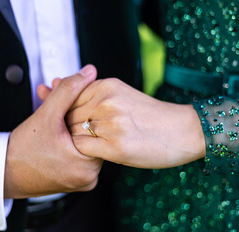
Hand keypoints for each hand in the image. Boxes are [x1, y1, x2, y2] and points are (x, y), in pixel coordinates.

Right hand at [4, 65, 102, 198]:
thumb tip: (89, 71)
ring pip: (82, 142)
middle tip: (55, 100)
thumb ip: (69, 90)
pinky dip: (68, 140)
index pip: (97, 126)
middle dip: (73, 113)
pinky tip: (55, 128)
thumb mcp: (46, 115)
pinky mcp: (74, 181)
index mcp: (87, 165)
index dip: (83, 106)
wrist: (3, 174)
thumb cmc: (22, 150)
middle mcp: (89, 177)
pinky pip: (77, 154)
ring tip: (51, 111)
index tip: (67, 101)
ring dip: (70, 125)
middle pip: (89, 135)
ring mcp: (82, 181)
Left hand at [66, 78, 205, 168]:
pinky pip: (82, 149)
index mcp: (106, 85)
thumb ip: (92, 94)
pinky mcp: (116, 146)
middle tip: (86, 136)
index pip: (68, 98)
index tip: (72, 122)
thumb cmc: (149, 115)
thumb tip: (55, 85)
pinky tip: (100, 151)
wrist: (183, 130)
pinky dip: (86, 152)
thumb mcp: (120, 94)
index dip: (65, 112)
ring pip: (73, 132)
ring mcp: (111, 123)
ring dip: (78, 140)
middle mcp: (106, 100)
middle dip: (69, 127)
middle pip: (68, 116)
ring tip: (96, 143)